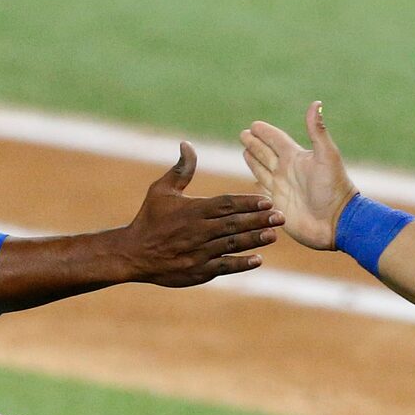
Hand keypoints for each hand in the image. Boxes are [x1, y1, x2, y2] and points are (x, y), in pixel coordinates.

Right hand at [118, 143, 279, 286]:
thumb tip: (187, 144)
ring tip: (274, 235)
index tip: (267, 200)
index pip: (226, 204)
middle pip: (234, 224)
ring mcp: (199, 252)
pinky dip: (241, 264)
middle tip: (281, 216)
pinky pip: (223, 267)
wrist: (133, 253)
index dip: (247, 202)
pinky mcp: (198, 270)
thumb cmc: (149, 218)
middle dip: (258, 220)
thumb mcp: (161, 190)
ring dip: (254, 240)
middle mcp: (198, 231)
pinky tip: (258, 260)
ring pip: (232, 245)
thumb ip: (180, 170)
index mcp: (192, 210)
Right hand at [240, 102, 356, 251]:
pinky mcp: (278, 207)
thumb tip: (316, 102)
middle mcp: (287, 172)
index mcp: (297, 158)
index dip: (265, 132)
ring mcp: (282, 189)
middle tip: (243, 133)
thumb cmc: (333, 188)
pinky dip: (257, 185)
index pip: (276, 140)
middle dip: (254, 143)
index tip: (254, 124)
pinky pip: (263, 192)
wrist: (336, 222)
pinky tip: (253, 181)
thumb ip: (317, 130)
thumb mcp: (326, 156)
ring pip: (262, 171)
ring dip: (253, 161)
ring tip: (244, 151)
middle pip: (266, 153)